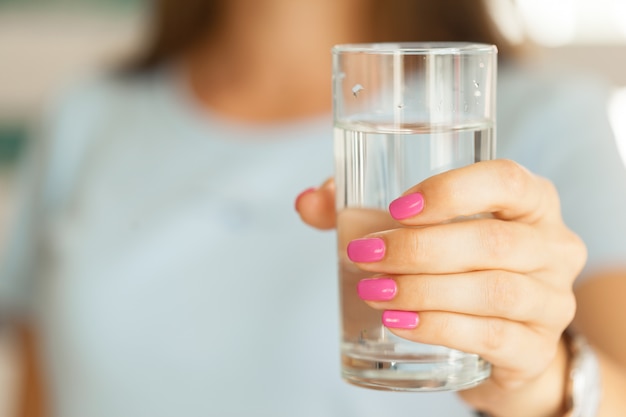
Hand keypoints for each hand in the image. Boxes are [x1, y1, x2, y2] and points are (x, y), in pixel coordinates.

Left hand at [296, 159, 586, 416]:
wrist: (504, 339)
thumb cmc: (460, 267)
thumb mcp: (423, 230)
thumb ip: (361, 210)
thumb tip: (307, 202)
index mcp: (531, 203)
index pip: (507, 180)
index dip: (452, 191)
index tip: (397, 208)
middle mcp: (552, 247)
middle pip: (493, 242)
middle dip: (419, 249)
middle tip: (365, 256)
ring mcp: (551, 301)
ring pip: (492, 292)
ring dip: (423, 290)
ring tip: (374, 291)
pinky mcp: (536, 349)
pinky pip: (493, 337)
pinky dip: (439, 328)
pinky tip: (400, 322)